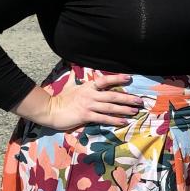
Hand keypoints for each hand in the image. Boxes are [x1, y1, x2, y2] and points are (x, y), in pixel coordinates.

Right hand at [17, 73, 143, 129]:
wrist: (50, 110)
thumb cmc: (60, 99)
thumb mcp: (68, 85)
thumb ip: (74, 77)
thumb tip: (73, 68)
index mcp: (87, 87)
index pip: (104, 80)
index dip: (117, 78)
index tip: (129, 78)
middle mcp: (90, 95)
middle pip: (112, 95)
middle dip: (127, 98)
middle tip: (139, 100)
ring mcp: (88, 105)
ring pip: (110, 107)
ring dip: (124, 109)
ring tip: (135, 111)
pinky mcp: (86, 116)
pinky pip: (103, 118)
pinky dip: (114, 120)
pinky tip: (123, 122)